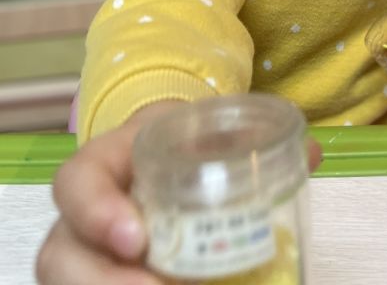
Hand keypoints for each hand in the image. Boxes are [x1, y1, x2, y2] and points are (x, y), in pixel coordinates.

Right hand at [36, 101, 322, 283]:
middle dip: (104, 282)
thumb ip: (252, 136)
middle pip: (61, 255)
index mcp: (107, 163)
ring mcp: (86, 255)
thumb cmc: (189, 143)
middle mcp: (84, 216)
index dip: (95, 211)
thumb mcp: (211, 130)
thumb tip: (313, 150)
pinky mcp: (101, 277)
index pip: (76, 182)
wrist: (174, 156)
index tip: (136, 238)